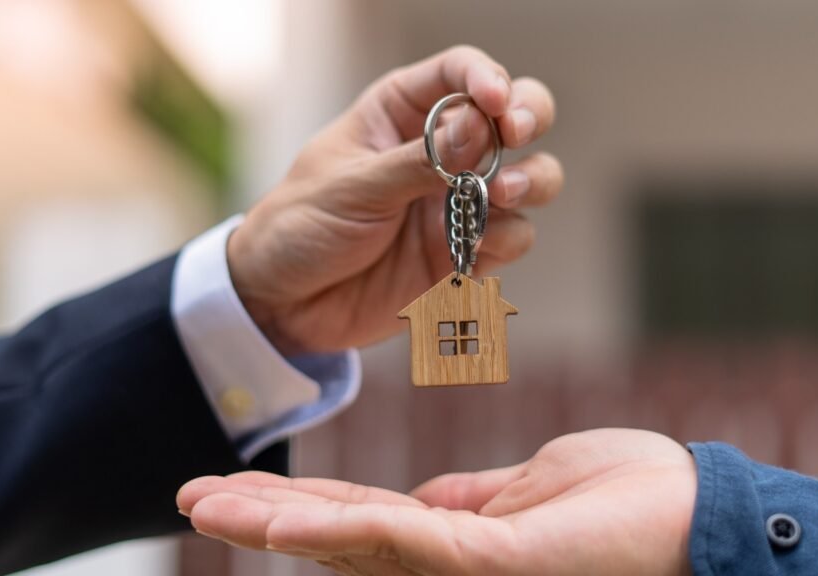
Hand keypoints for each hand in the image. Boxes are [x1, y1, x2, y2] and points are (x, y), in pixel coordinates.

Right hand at [177, 429, 695, 575]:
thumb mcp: (533, 488)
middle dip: (262, 522)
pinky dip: (341, 528)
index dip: (294, 510)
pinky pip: (407, 541)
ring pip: (353, 548)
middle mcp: (451, 570)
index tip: (235, 489)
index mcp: (460, 544)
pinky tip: (284, 518)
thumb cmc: (634, 500)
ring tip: (209, 502)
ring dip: (277, 525)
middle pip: (337, 545)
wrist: (706, 517)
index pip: (359, 526)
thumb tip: (421, 500)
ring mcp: (470, 573)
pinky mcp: (495, 566)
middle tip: (189, 496)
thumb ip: (472, 500)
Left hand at [227, 46, 561, 353]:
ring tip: (505, 193)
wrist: (285, 305)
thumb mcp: (352, 187)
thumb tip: (479, 126)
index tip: (494, 102)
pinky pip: (515, 237)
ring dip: (532, 179)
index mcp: (401, 113)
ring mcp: (459, 202)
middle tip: (516, 134)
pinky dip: (507, 238)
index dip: (486, 78)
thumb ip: (417, 161)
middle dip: (528, 117)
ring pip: (532, 176)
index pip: (458, 74)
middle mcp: (442, 151)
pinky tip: (475, 246)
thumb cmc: (301, 227)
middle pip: (515, 116)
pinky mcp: (467, 251)